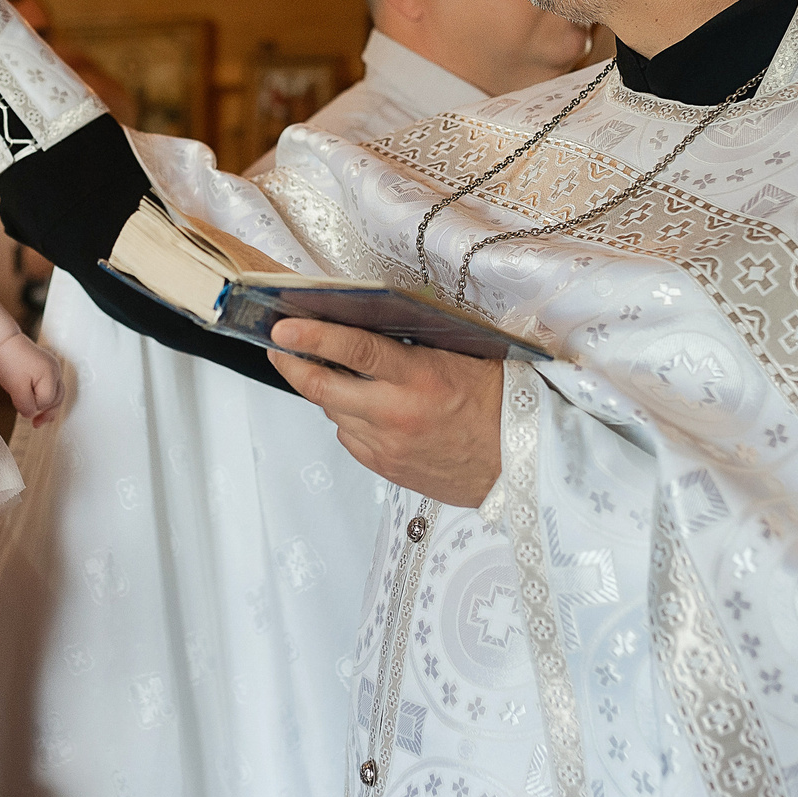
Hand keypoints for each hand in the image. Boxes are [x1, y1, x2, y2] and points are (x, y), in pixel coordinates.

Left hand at [0, 334, 63, 424]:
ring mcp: (50, 366)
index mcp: (51, 374)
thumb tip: (31, 414)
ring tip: (40, 419)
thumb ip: (25, 405)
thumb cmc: (7, 360)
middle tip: (37, 424)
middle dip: (47, 411)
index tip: (22, 408)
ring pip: (55, 393)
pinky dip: (44, 396)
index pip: (47, 402)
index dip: (34, 407)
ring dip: (46, 405)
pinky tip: (37, 402)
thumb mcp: (16, 387)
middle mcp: (54, 370)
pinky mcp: (43, 366)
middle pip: (57, 398)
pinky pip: (49, 385)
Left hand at [266, 319, 502, 506]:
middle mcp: (396, 414)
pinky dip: (346, 419)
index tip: (283, 328)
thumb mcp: (461, 358)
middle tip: (277, 348)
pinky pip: (349, 438)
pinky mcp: (387, 468)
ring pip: (332, 413)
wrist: (520, 461)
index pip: (353, 351)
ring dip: (323, 391)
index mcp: (419, 379)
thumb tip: (369, 328)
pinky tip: (359, 407)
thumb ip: (413, 346)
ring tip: (321, 371)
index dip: (312, 336)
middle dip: (291, 364)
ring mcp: (388, 445)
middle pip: (323, 388)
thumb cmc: (498, 403)